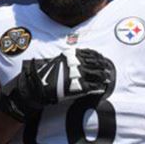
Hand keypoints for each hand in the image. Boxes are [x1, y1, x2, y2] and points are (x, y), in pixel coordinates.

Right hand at [0, 49, 114, 121]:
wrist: (35, 86)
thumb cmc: (43, 75)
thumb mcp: (55, 62)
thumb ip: (66, 60)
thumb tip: (74, 60)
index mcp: (69, 56)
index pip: (88, 54)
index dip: (97, 56)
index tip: (103, 58)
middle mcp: (74, 64)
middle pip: (94, 63)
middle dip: (103, 66)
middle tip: (109, 69)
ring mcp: (75, 75)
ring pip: (95, 74)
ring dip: (103, 76)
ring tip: (108, 78)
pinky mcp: (75, 87)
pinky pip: (90, 87)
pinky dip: (97, 88)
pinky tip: (102, 89)